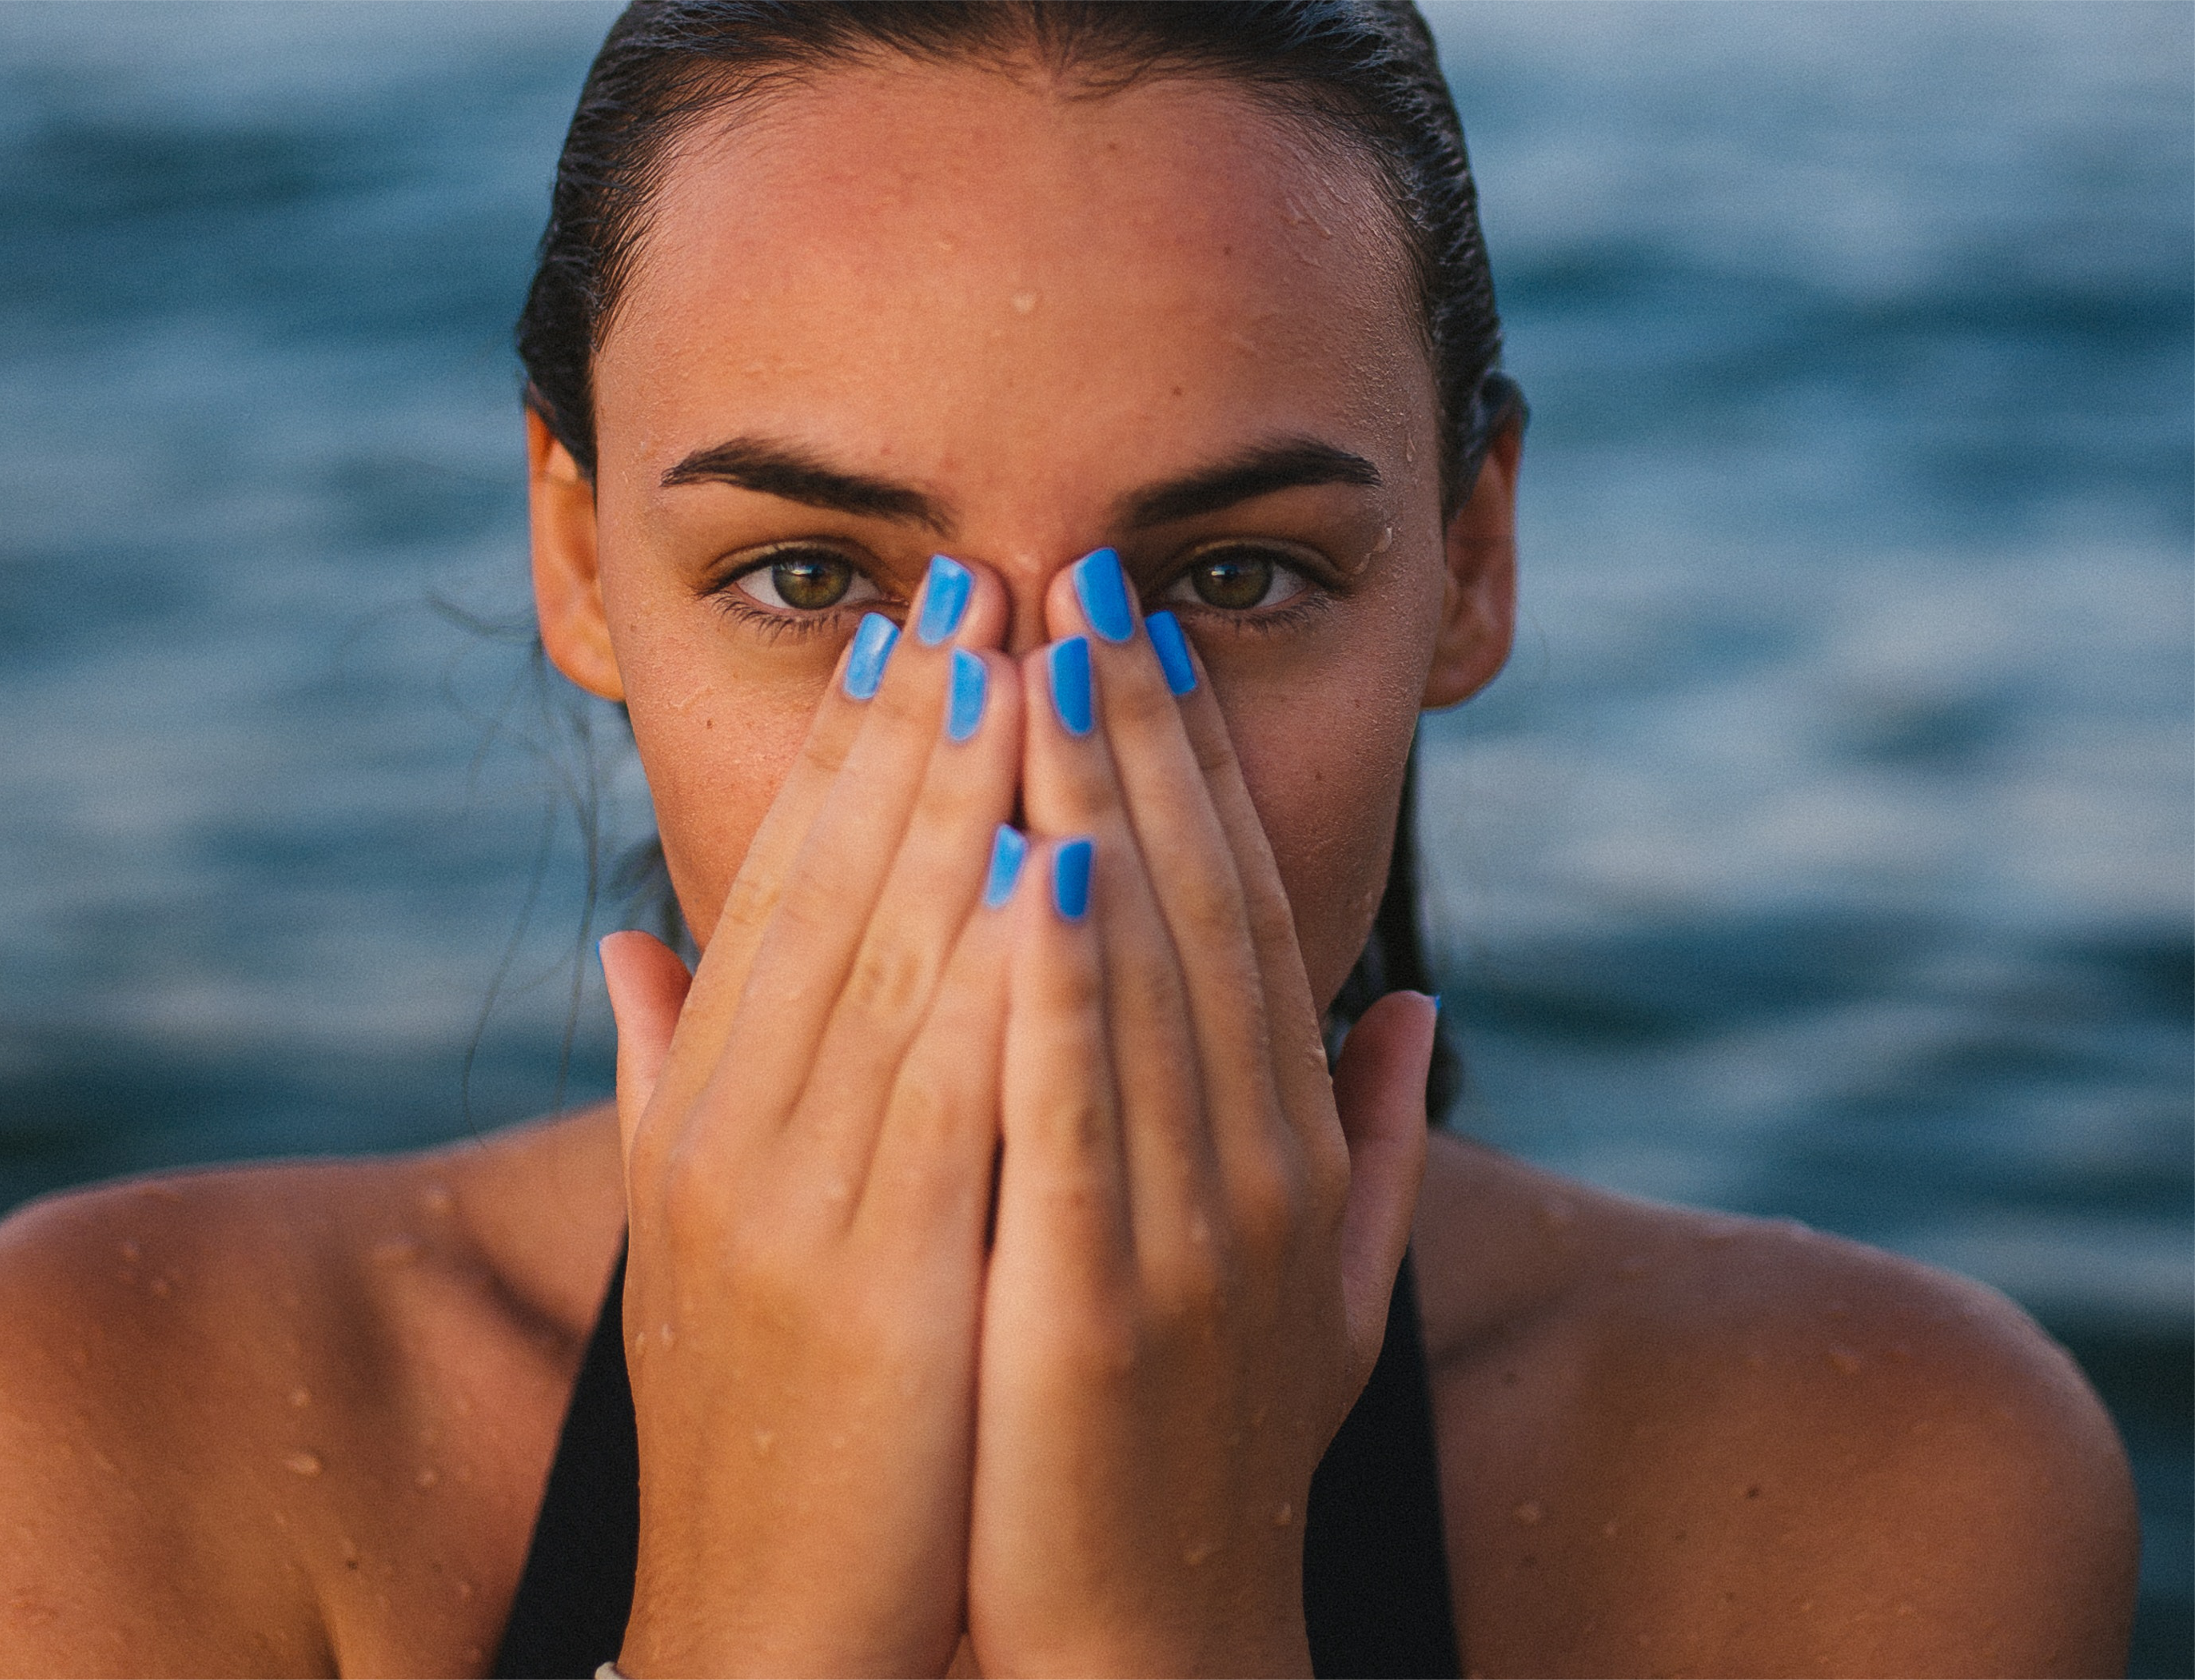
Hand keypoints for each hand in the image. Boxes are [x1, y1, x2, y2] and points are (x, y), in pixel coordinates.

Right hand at [599, 558, 1023, 1679]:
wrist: (766, 1639)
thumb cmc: (759, 1429)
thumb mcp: (688, 1242)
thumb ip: (662, 1082)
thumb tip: (633, 947)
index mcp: (707, 1117)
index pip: (781, 893)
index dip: (847, 755)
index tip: (911, 633)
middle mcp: (740, 1137)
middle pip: (840, 892)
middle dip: (919, 727)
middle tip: (985, 580)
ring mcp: (806, 1210)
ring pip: (897, 962)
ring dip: (968, 801)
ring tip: (1028, 659)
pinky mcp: (889, 1291)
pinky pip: (956, 1101)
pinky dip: (1006, 976)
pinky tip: (1056, 864)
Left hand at [965, 553, 1434, 1679]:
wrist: (1157, 1644)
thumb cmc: (1215, 1452)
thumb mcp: (1319, 1291)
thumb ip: (1372, 1140)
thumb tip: (1406, 1002)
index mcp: (1288, 1146)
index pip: (1240, 913)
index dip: (1193, 766)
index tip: (1136, 635)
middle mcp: (1255, 1163)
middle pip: (1192, 907)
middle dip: (1133, 734)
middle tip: (1074, 576)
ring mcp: (1188, 1231)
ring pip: (1136, 976)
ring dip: (1084, 803)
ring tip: (1030, 654)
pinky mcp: (1095, 1302)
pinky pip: (1071, 1109)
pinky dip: (1055, 979)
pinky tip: (1024, 857)